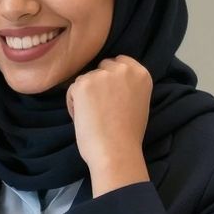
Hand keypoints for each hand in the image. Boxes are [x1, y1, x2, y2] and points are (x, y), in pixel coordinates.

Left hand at [66, 56, 152, 195]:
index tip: (110, 94)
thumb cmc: (127, 135)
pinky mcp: (84, 84)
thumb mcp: (138, 103)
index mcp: (141, 74)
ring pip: (85, 79)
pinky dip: (74, 105)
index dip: (111, 78)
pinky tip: (85, 119)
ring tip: (93, 118)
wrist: (116, 151)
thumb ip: (128, 88)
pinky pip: (72, 90)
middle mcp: (123, 70)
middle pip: (101, 68)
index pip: (120, 62)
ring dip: (84, 96)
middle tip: (100, 108)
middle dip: (98, 84)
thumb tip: (110, 85)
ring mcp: (102, 75)